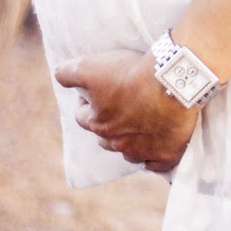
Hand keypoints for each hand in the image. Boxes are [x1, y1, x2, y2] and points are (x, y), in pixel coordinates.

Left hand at [55, 50, 198, 171]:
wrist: (173, 79)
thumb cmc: (131, 73)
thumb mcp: (90, 66)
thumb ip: (68, 73)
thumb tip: (58, 75)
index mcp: (98, 123)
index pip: (82, 116)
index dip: (86, 101)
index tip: (96, 89)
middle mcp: (117, 143)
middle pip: (105, 138)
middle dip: (107, 123)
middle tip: (120, 104)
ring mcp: (143, 151)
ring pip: (129, 152)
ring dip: (129, 141)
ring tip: (139, 123)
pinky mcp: (167, 154)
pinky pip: (156, 164)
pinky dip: (153, 157)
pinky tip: (155, 148)